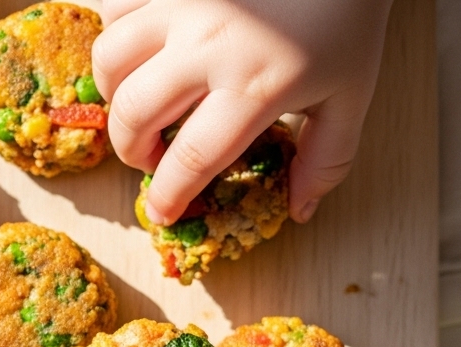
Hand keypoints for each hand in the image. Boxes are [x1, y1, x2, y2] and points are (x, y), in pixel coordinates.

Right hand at [92, 0, 392, 225]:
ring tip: (141, 100)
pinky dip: (117, 35)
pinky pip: (113, 9)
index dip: (168, 195)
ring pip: (110, 58)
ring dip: (116, 92)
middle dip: (131, 150)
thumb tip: (298, 210)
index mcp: (255, 86)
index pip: (190, 159)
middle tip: (149, 155)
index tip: (162, 212)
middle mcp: (207, 44)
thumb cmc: (346, 18)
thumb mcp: (350, 95)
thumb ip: (326, 160)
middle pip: (133, 114)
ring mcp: (181, 2)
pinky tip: (145, 49)